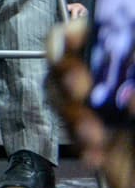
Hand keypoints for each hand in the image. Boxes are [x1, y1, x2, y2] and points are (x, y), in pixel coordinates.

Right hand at [46, 19, 134, 187]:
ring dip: (70, 113)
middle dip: (66, 71)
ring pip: (60, 95)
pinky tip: (96, 155)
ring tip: (93, 135)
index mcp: (130, 69)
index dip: (78, 31)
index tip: (72, 40)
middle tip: (79, 89)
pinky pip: (67, 133)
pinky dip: (78, 143)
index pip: (99, 34)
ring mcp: (101, 111)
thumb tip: (127, 90)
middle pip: (70, 59)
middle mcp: (114, 84)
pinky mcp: (92, 140)